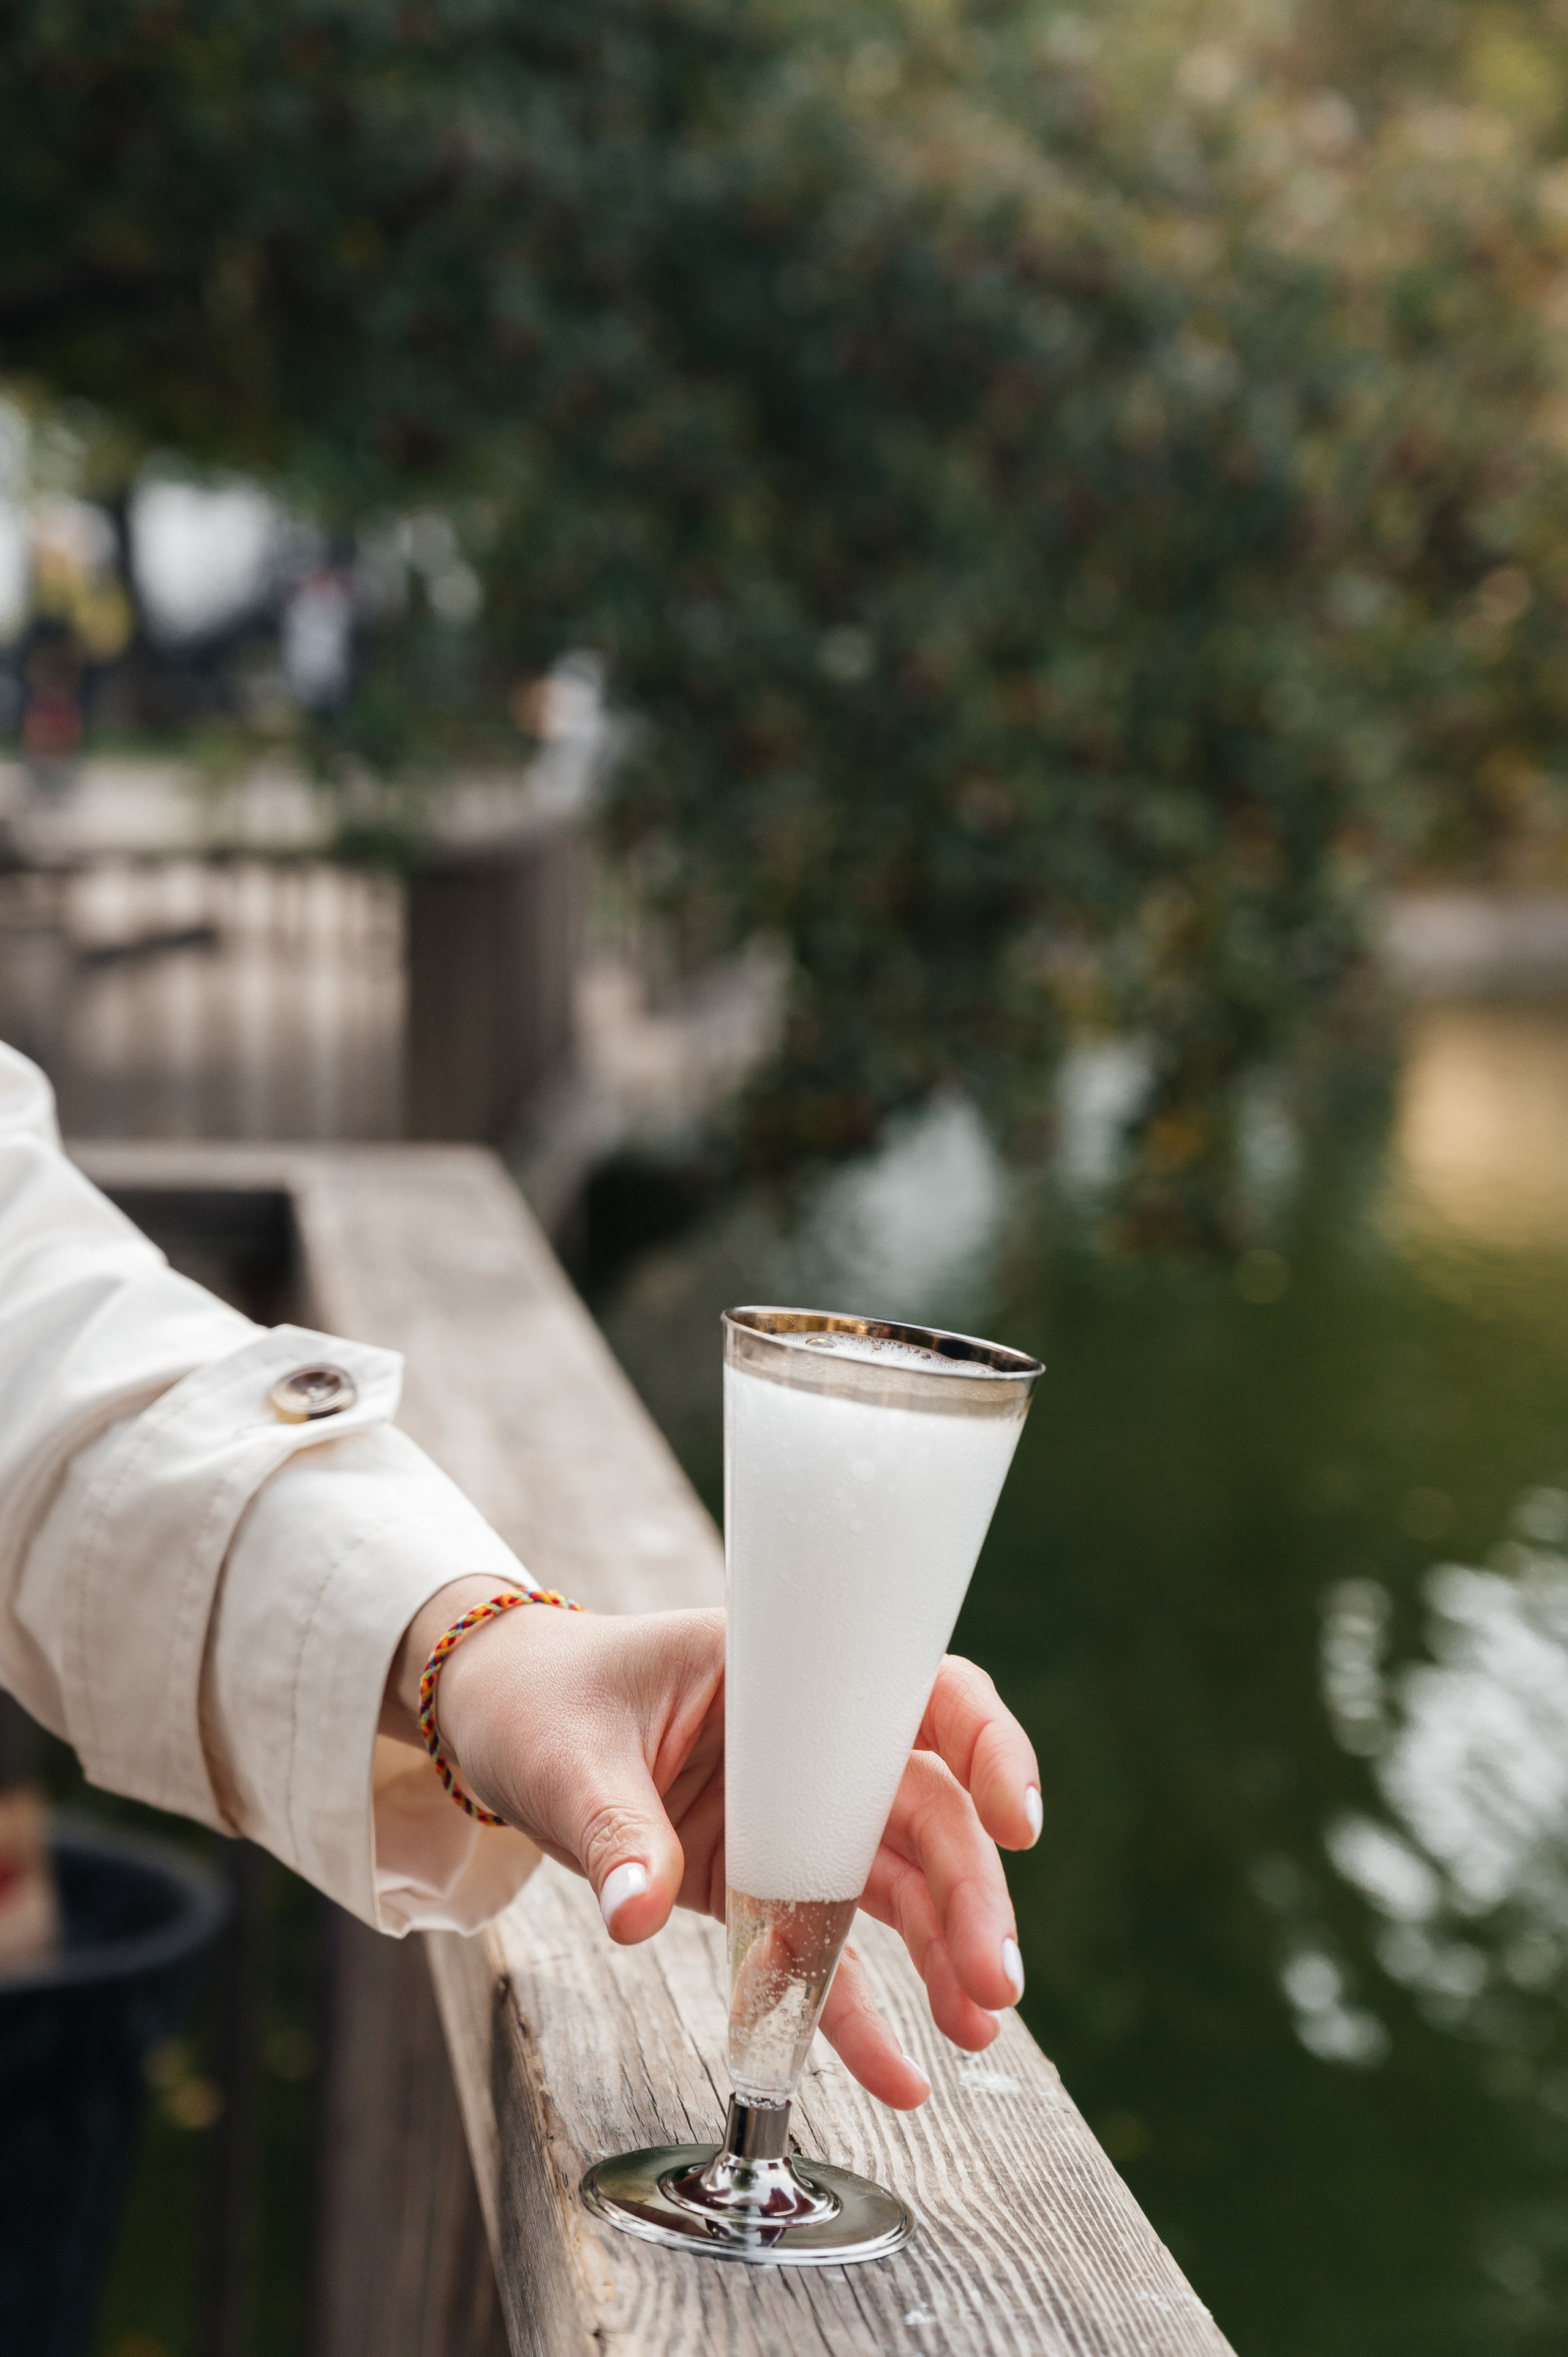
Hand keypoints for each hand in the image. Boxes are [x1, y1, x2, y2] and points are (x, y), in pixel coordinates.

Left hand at [383, 1586, 1040, 2109]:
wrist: (497, 1722)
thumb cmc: (541, 1701)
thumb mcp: (564, 1753)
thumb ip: (609, 1828)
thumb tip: (635, 1911)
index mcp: (781, 1672)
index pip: (913, 1690)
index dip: (982, 1744)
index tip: (1017, 1818)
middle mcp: (808, 1742)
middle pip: (919, 1808)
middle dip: (968, 1891)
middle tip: (994, 1978)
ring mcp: (792, 1815)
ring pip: (894, 1883)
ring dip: (941, 1953)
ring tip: (977, 2027)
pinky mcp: (762, 1883)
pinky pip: (824, 1951)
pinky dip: (856, 2013)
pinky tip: (899, 2076)